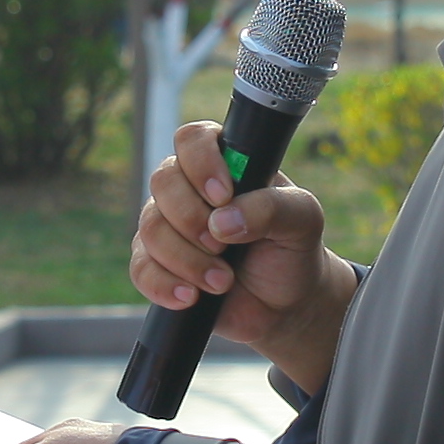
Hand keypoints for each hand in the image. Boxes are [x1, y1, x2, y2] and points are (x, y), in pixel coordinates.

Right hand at [136, 121, 351, 386]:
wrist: (285, 304)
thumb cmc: (292, 249)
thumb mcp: (302, 220)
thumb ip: (271, 208)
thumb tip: (222, 221)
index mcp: (224, 164)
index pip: (192, 139)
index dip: (201, 164)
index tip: (223, 196)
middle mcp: (189, 189)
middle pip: (163, 181)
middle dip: (192, 219)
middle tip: (224, 246)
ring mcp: (169, 227)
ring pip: (151, 228)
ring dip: (187, 259)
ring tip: (222, 281)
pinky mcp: (157, 265)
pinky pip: (141, 269)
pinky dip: (164, 285)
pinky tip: (191, 297)